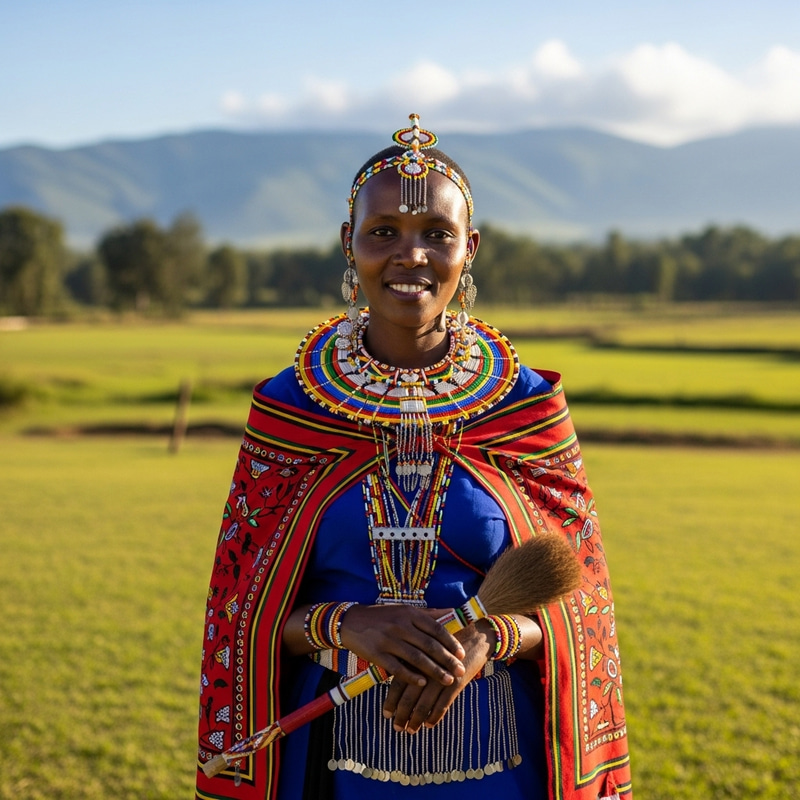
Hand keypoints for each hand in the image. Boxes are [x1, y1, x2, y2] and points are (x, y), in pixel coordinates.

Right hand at [338, 604, 465, 689]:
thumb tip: (452, 612)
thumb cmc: (381, 616)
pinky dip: (411, 676)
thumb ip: (428, 613)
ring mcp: (388, 640)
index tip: (462, 654)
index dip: (450, 642)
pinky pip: (397, 668)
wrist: (350, 622)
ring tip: (448, 680)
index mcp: (409, 613)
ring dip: (434, 671)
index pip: (435, 628)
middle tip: (460, 671)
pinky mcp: (377, 654)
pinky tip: (423, 684)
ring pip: (416, 658)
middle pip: (429, 645)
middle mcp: (400, 626)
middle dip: (447, 660)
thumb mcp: (404, 610)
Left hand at [382, 618, 494, 733]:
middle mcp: (426, 667)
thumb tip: (399, 680)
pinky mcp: (456, 682)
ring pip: (424, 703)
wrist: (477, 635)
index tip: (385, 714)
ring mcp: (441, 675)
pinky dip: (434, 717)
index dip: (391, 700)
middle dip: (401, 714)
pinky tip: (429, 725)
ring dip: (416, 719)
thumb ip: (415, 661)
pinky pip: (442, 705)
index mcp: (416, 656)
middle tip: (397, 727)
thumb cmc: (449, 642)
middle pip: (409, 695)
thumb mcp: (429, 647)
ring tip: (411, 730)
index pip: (398, 682)